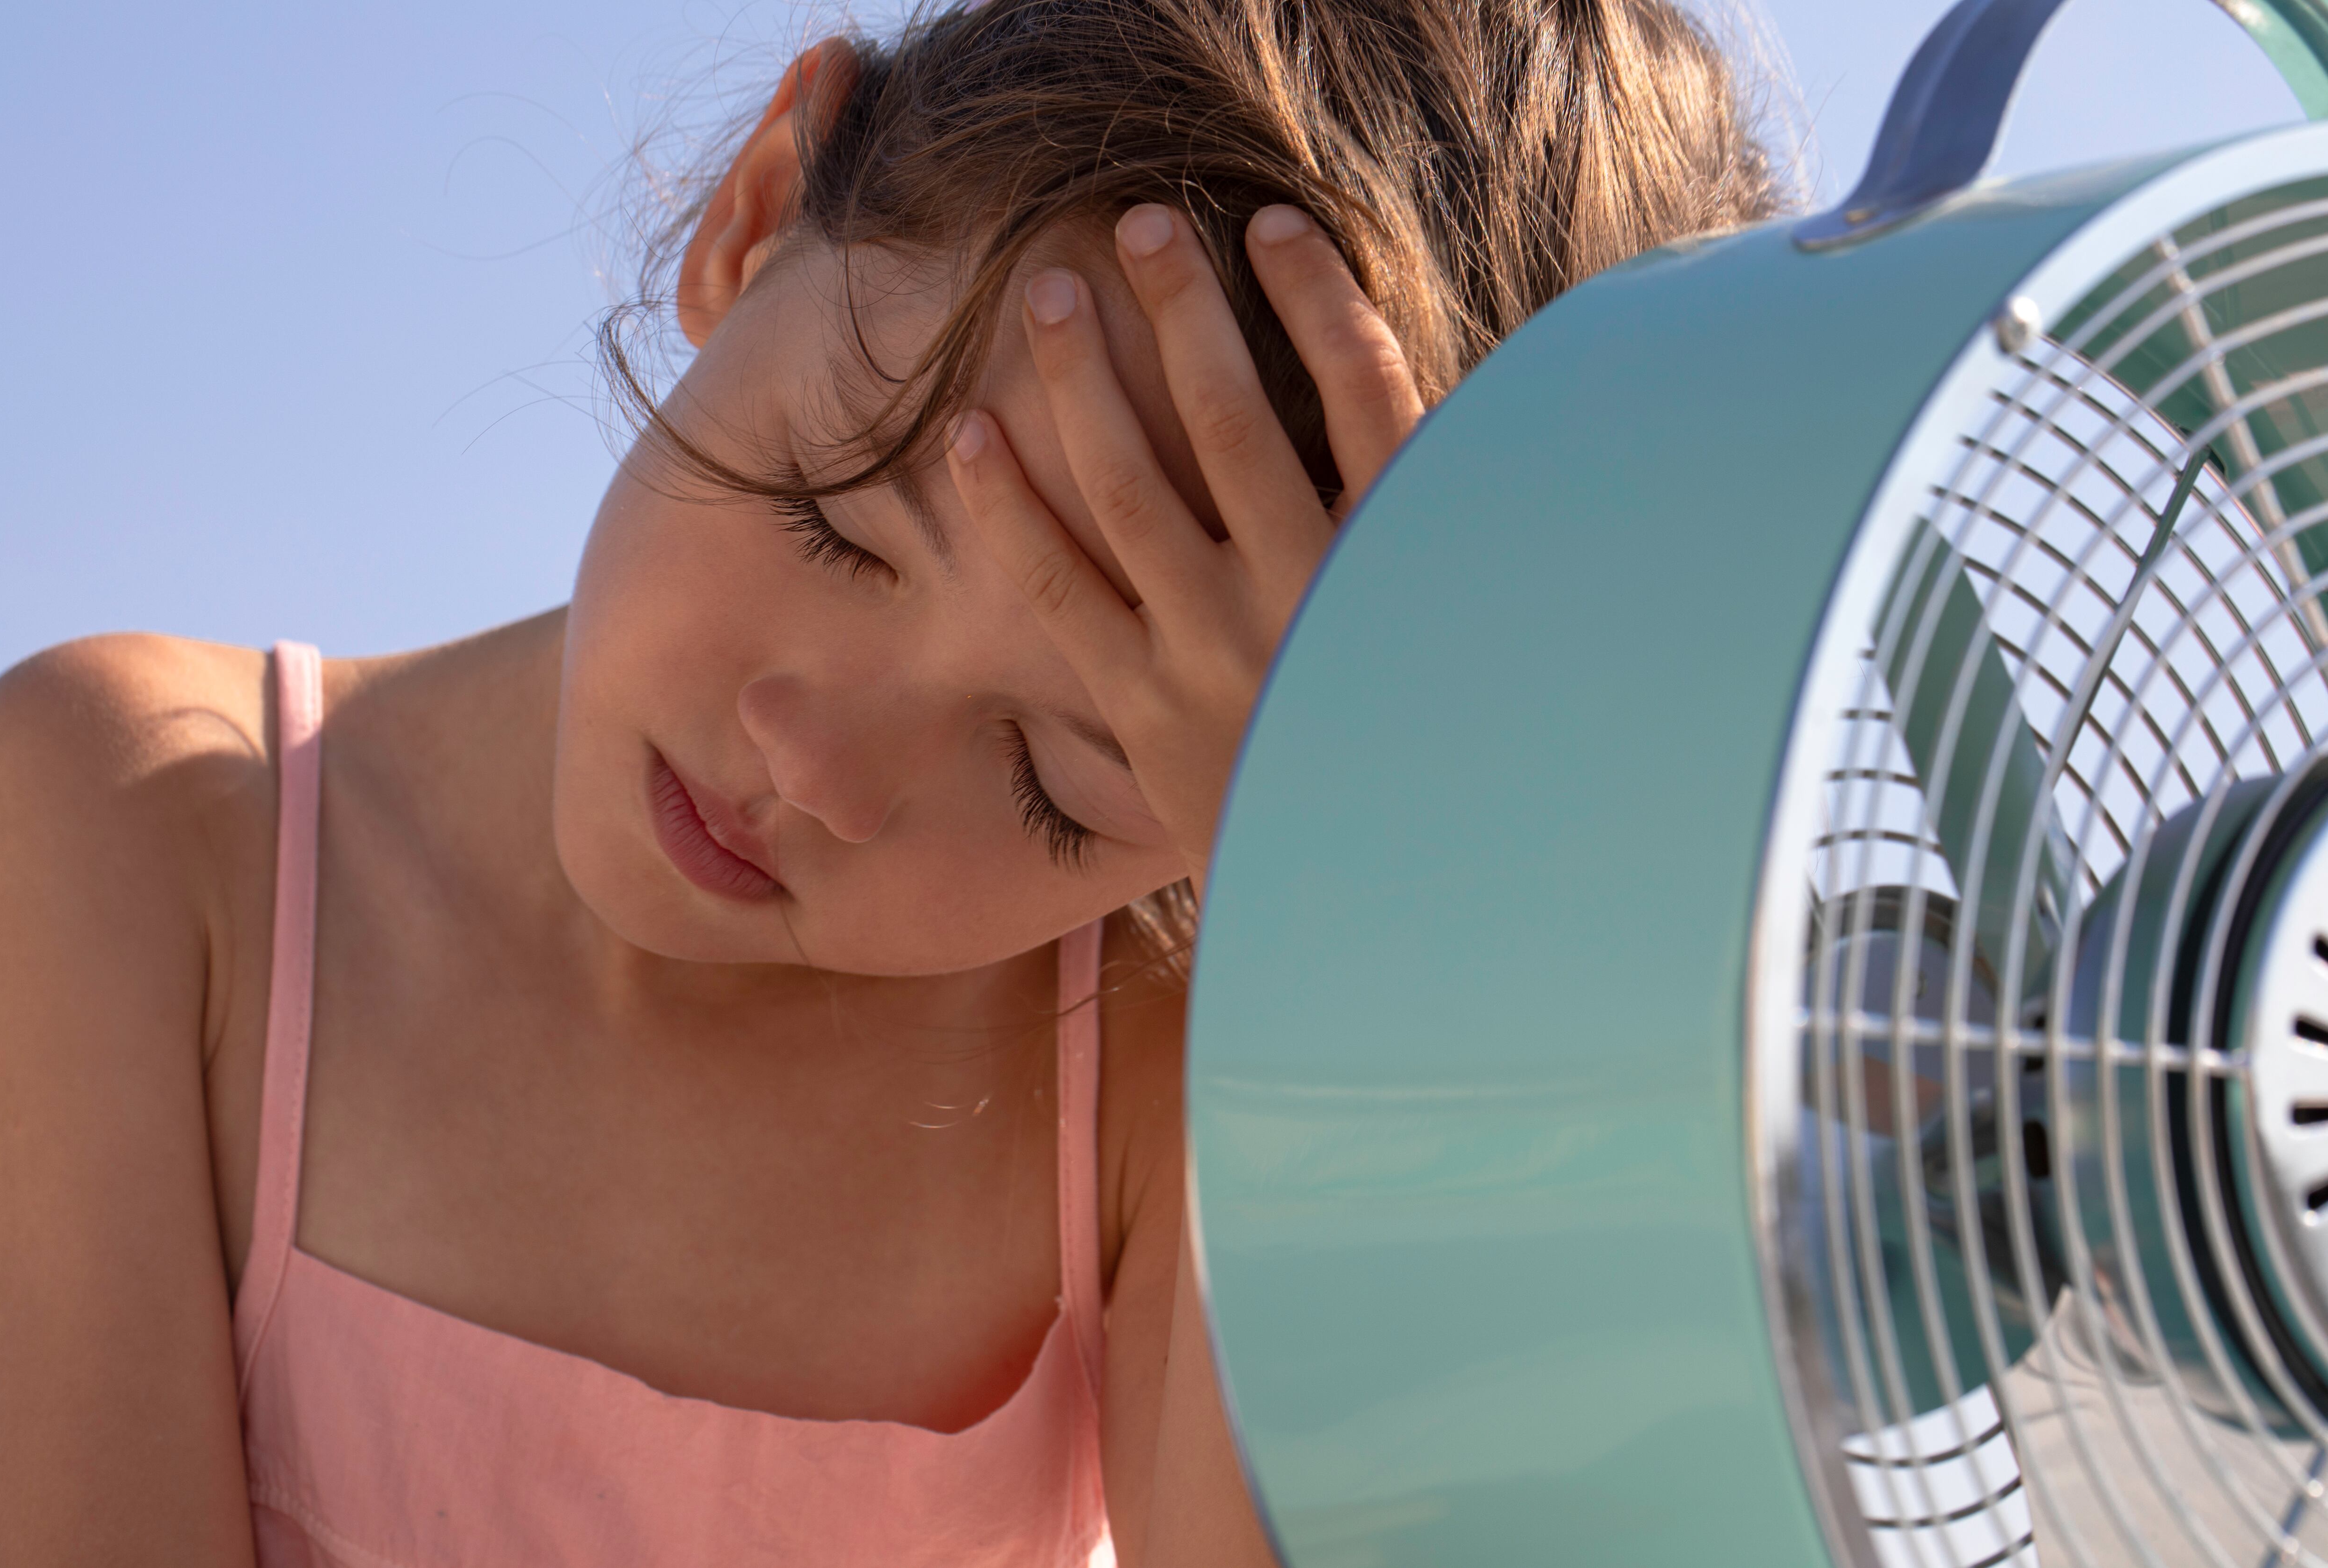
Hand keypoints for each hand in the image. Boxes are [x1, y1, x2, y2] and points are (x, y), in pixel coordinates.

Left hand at [946, 203, 1424, 895]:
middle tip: (1139, 226)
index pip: (1368, 397)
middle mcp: (1305, 598)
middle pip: (1234, 420)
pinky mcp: (1142, 707)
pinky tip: (971, 437)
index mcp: (1396, 568)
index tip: (1275, 227)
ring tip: (1046, 293)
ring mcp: (1215, 653)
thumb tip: (1418, 406)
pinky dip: (1011, 511)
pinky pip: (1062, 589)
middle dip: (1183, 312)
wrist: (1369, 900)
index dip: (1318, 300)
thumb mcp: (1454, 637)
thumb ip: (1428, 526)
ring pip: (1133, 487)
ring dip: (1084, 380)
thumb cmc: (1415, 750)